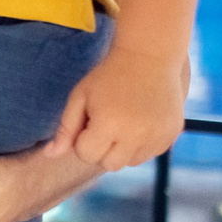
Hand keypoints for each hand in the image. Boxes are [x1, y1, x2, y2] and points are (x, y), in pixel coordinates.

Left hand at [44, 42, 186, 170]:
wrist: (149, 57)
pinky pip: (150, 154)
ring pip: (130, 162)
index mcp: (110, 124)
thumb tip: (50, 155)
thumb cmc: (108, 76)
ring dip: (123, 149)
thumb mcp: (80, 97)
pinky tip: (140, 122)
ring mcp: (158, 137)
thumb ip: (65, 128)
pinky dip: (142, 145)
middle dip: (102, 149)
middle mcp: (136, 135)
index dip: (83, 139)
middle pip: (109, 164)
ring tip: (124, 121)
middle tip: (106, 121)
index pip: (86, 155)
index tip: (90, 119)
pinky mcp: (172, 135)